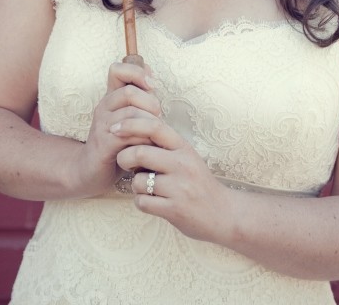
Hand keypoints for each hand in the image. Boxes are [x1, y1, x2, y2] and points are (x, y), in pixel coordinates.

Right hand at [75, 60, 160, 198]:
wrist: (92, 171)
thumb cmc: (117, 144)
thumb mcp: (130, 119)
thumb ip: (140, 101)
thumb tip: (153, 80)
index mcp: (111, 97)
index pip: (117, 70)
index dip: (137, 72)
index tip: (152, 86)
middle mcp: (104, 107)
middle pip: (129, 92)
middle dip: (150, 102)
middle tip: (158, 116)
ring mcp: (102, 125)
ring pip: (130, 113)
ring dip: (149, 123)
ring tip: (155, 133)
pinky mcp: (104, 144)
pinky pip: (127, 135)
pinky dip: (143, 139)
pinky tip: (148, 146)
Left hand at [115, 114, 231, 243]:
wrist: (224, 214)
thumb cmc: (198, 183)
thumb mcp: (186, 156)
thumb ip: (164, 145)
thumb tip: (132, 131)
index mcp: (183, 147)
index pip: (154, 126)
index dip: (131, 124)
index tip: (115, 128)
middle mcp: (182, 164)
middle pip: (140, 152)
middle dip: (124, 158)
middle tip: (124, 163)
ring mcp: (179, 188)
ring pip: (138, 181)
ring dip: (135, 185)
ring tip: (146, 187)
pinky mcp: (175, 210)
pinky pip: (143, 203)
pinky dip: (141, 202)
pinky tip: (151, 202)